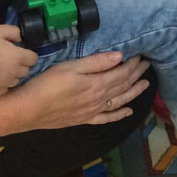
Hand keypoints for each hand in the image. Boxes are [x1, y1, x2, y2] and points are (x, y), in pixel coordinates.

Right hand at [0, 25, 36, 93]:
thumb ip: (13, 32)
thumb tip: (20, 37)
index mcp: (18, 57)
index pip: (33, 59)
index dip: (29, 55)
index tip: (22, 52)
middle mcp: (15, 72)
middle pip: (26, 70)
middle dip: (21, 65)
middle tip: (11, 59)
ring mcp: (6, 83)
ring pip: (17, 80)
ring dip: (13, 75)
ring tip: (3, 68)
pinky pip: (6, 89)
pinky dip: (4, 84)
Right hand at [10, 53, 150, 129]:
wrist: (29, 110)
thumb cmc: (47, 85)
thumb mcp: (71, 67)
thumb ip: (96, 63)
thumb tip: (119, 56)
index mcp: (97, 84)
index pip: (122, 73)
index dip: (133, 64)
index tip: (140, 56)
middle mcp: (100, 99)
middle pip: (123, 85)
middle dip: (137, 74)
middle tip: (147, 65)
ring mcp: (93, 111)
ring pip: (120, 101)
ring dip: (134, 92)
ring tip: (146, 84)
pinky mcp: (85, 120)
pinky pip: (107, 118)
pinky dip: (120, 114)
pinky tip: (128, 112)